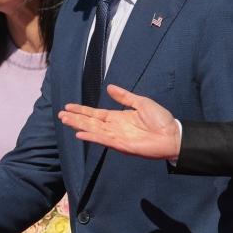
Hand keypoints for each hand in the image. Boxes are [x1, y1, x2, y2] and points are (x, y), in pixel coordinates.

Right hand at [58, 85, 180, 160]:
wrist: (172, 134)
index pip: (95, 114)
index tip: (68, 107)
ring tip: (65, 121)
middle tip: (60, 114)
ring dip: (79, 125)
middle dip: (75, 118)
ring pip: (93, 130)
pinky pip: (103, 140)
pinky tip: (80, 134)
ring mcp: (116, 137)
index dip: (82, 110)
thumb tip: (109, 87)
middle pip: (90, 122)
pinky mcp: (121, 145)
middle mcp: (114, 127)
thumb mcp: (141, 102)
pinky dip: (92, 137)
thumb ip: (124, 96)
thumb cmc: (160, 119)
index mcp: (118, 118)